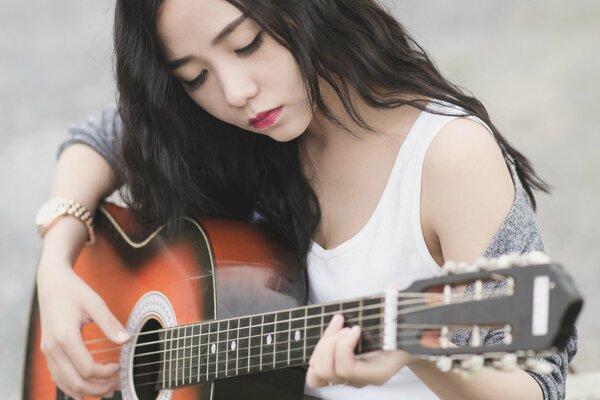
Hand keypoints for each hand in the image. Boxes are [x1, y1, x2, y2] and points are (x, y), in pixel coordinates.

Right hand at [37, 261, 129, 398]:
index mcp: (65, 337)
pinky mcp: (47, 350)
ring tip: (105, 390)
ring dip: (85, 390)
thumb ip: (110, 323)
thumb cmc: (73, 290)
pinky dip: (70, 386)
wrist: (52, 282)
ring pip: (65, 382)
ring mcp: (48, 351)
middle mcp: (53, 348)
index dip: (106, 373)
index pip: (87, 368)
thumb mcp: (95, 303)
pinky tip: (82, 391)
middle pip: (76, 381)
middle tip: (116, 385)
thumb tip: (126, 339)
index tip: (119, 367)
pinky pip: (57, 376)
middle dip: (98, 388)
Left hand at [305, 314, 413, 388]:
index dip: (345, 345)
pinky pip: (315, 374)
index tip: (356, 327)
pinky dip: (317, 353)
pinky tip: (330, 334)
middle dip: (331, 343)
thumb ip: (395, 305)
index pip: (347, 368)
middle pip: (328, 370)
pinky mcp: (337, 372)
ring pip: (318, 372)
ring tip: (337, 326)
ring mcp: (347, 378)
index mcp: (377, 373)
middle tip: (344, 326)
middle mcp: (360, 380)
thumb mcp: (401, 320)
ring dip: (323, 344)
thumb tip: (393, 287)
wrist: (404, 347)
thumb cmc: (401, 333)